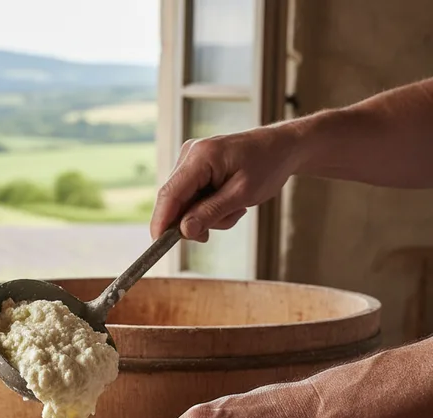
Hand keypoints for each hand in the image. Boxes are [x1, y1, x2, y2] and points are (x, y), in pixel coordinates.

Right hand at [151, 123, 302, 240]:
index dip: (161, 221)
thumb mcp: (242, 194)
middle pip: (174, 201)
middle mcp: (190, 154)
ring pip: (184, 203)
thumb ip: (211, 212)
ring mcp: (191, 160)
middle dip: (192, 221)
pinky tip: (228, 203)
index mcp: (201, 156)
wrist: (283, 148)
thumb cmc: (268, 165)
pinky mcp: (196, 168)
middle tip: (215, 229)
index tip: (158, 244)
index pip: (170, 193)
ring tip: (234, 209)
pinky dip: (208, 208)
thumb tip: (184, 231)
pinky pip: (192, 198)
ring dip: (205, 215)